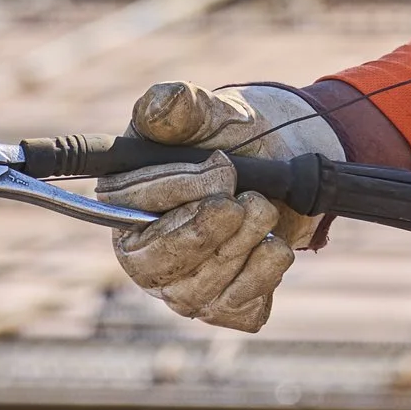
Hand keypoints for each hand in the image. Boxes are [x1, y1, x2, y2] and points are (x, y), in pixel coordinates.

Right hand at [102, 82, 343, 332]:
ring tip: (264, 206)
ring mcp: (184, 288)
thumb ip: (182, 106)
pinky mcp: (225, 306)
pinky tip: (274, 242)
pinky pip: (239, 306)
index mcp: (125, 205)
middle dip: (211, 228)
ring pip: (201, 289)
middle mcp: (145, 255)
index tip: (223, 167)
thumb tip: (163, 103)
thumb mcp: (210, 113)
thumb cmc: (232, 138)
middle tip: (249, 196)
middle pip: (159, 266)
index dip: (181, 191)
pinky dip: (266, 270)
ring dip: (245, 242)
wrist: (285, 162)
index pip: (132, 214)